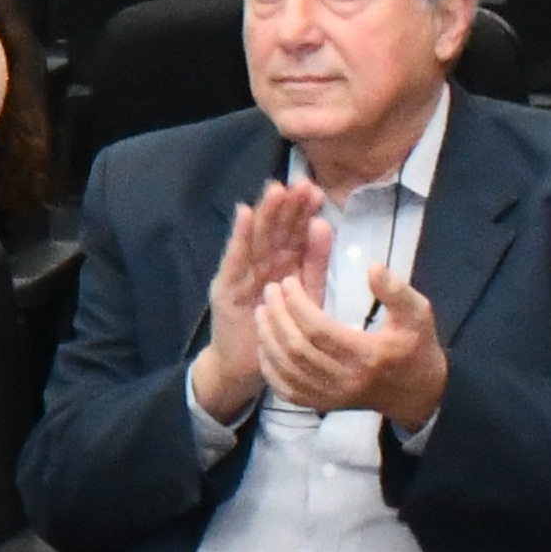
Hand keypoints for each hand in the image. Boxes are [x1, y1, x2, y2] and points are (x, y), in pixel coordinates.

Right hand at [190, 176, 318, 425]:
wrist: (245, 369)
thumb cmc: (279, 331)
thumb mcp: (306, 295)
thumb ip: (315, 263)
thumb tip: (325, 224)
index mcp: (283, 265)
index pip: (294, 233)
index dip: (303, 211)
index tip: (316, 190)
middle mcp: (261, 264)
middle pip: (275, 230)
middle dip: (286, 206)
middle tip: (299, 182)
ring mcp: (241, 274)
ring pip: (256, 239)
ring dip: (266, 214)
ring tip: (275, 190)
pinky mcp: (225, 288)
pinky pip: (235, 259)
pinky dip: (240, 237)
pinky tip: (246, 215)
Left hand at [257, 259, 448, 436]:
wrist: (418, 393)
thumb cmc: (416, 347)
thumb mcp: (418, 314)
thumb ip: (396, 291)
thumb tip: (372, 267)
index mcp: (368, 355)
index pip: (319, 329)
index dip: (297, 304)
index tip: (288, 282)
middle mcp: (346, 380)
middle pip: (297, 348)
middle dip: (278, 317)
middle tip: (269, 291)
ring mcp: (332, 396)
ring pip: (287, 369)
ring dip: (268, 339)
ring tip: (262, 311)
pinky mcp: (323, 404)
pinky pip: (287, 390)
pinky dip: (271, 368)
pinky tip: (265, 345)